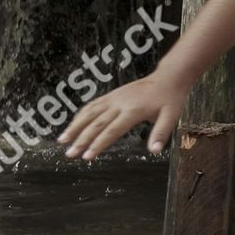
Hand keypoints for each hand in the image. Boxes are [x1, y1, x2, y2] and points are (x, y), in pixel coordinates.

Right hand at [58, 71, 188, 160]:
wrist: (168, 78)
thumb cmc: (171, 99)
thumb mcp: (171, 116)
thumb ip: (161, 133)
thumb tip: (154, 151)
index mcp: (133, 110)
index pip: (112, 131)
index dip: (98, 144)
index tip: (87, 157)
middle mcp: (119, 103)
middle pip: (96, 124)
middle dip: (81, 140)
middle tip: (70, 154)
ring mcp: (113, 98)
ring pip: (89, 113)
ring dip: (74, 127)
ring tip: (62, 141)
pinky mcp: (111, 95)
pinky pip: (92, 105)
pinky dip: (80, 116)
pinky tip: (73, 125)